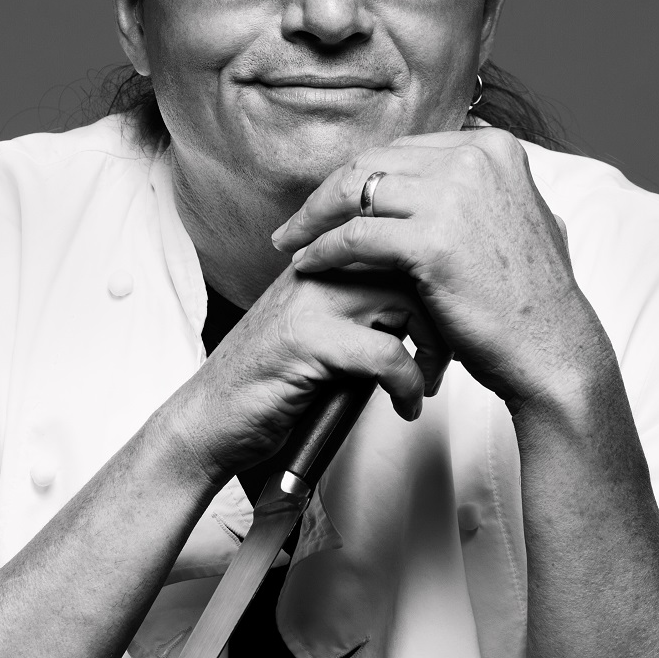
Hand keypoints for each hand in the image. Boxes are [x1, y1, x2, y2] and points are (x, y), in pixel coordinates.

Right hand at [166, 265, 444, 485]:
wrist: (209, 421)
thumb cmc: (268, 383)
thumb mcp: (321, 331)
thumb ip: (362, 308)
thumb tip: (426, 309)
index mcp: (318, 261)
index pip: (393, 237)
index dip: (433, 274)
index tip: (448, 317)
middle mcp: (313, 270)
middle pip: (409, 262)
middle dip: (441, 311)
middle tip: (445, 355)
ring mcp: (309, 302)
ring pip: (404, 298)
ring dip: (432, 347)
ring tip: (426, 381)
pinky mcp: (307, 341)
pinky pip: (387, 353)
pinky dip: (407, 384)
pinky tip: (403, 405)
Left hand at [271, 128, 612, 412]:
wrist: (553, 350)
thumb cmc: (530, 296)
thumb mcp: (521, 214)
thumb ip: (485, 184)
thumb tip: (447, 161)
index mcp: (493, 146)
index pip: (403, 149)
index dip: (361, 176)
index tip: (333, 201)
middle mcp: (475, 158)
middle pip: (374, 162)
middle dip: (328, 192)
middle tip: (298, 222)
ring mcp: (454, 194)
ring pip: (356, 192)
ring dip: (314, 218)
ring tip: (290, 242)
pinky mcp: (432, 239)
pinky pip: (355, 236)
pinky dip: (323, 249)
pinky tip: (308, 265)